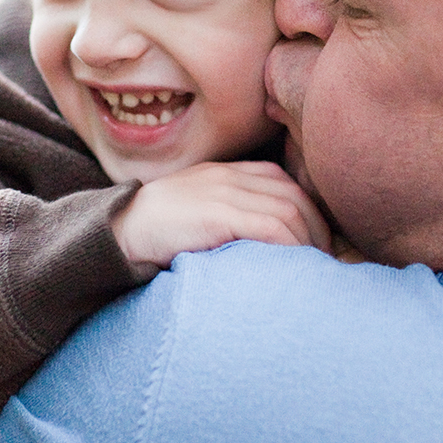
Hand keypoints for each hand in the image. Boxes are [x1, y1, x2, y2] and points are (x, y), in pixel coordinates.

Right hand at [112, 161, 331, 281]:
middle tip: (324, 262)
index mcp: (229, 171)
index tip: (319, 243)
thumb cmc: (160, 230)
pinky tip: (291, 267)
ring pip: (288, 210)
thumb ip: (233, 214)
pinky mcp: (217, 212)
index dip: (310, 213)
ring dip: (307, 243)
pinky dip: (289, 246)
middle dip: (317, 230)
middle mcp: (231, 175)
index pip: (286, 183)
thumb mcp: (201, 210)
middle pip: (294, 196)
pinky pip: (270, 226)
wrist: (117, 229)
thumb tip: (272, 244)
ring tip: (311, 270)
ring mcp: (224, 191)